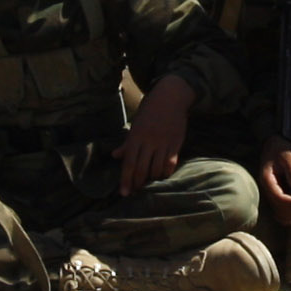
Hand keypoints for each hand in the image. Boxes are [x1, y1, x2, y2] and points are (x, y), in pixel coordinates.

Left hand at [117, 74, 193, 194]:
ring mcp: (163, 143)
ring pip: (157, 169)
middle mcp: (149, 141)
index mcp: (136, 137)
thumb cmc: (149, 111)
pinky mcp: (176, 143)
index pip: (129, 163)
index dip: (126, 180)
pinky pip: (170, 163)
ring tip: (149, 181)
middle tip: (136, 191)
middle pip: (142, 169)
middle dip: (138, 183)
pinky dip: (166, 172)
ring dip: (152, 179)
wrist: (170, 97)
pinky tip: (162, 174)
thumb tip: (114, 156)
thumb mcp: (135, 125)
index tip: (123, 193)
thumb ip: (127, 143)